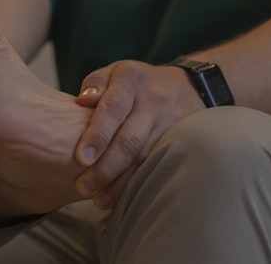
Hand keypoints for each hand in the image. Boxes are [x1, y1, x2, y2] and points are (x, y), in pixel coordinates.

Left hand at [72, 60, 203, 207]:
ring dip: (121, 182)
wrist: (190, 85)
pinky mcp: (184, 141)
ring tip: (99, 199)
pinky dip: (140, 184)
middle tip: (84, 186)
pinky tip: (123, 198)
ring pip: (146, 158)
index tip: (81, 158)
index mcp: (131, 80)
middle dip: (105, 167)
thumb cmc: (138, 83)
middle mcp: (154, 100)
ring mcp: (172, 122)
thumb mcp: (115, 71)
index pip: (113, 108)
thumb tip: (81, 101)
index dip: (97, 135)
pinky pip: (160, 166)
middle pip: (129, 140)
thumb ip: (95, 84)